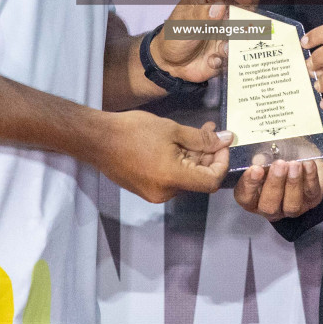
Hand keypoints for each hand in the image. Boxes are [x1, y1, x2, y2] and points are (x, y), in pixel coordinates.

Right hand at [92, 112, 231, 202]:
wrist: (97, 139)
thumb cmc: (133, 131)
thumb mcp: (172, 130)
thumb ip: (201, 139)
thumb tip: (226, 140)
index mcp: (173, 179)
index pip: (211, 181)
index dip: (222, 162)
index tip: (222, 144)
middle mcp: (165, 193)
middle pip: (198, 179)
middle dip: (207, 155)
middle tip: (211, 131)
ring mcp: (153, 194)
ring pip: (184, 177)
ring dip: (193, 157)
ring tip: (196, 132)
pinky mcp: (145, 189)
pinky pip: (170, 178)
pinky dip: (179, 162)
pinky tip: (177, 143)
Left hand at [150, 0, 258, 84]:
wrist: (170, 64)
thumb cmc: (174, 36)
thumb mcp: (183, 24)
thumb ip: (201, 14)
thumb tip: (219, 6)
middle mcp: (221, 13)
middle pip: (243, 6)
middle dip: (248, 15)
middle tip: (245, 24)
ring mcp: (227, 31)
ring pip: (244, 31)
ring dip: (236, 40)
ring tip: (223, 48)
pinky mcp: (228, 49)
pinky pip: (235, 53)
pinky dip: (226, 57)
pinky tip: (212, 61)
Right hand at [233, 156, 322, 221]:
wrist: (303, 153)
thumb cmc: (279, 155)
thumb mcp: (268, 153)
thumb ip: (261, 158)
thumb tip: (259, 160)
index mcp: (253, 197)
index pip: (246, 197)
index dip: (249, 185)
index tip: (255, 169)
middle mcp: (271, 207)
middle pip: (269, 206)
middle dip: (274, 185)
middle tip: (279, 165)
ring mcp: (292, 208)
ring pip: (291, 205)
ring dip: (293, 183)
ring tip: (294, 164)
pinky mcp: (312, 200)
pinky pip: (311, 193)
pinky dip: (310, 177)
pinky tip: (308, 163)